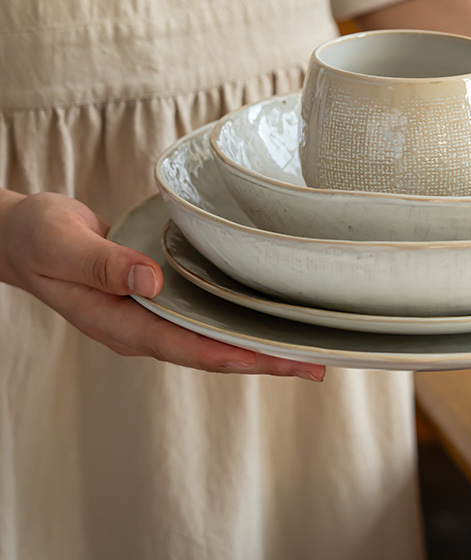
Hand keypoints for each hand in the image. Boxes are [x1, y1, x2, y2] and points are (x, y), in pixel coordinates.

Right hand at [0, 192, 325, 379]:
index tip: (272, 359)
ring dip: (256, 345)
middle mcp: (140, 326)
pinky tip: (264, 316)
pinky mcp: (158, 296)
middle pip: (209, 352)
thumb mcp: (61, 245)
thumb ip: (101, 263)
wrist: (25, 235)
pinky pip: (204, 315)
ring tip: (303, 349)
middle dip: (260, 361)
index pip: (183, 346)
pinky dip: (236, 318)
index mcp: (117, 322)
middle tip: (312, 365)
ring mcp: (150, 314)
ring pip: (211, 337)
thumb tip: (151, 280)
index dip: (229, 354)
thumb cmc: (38, 237)